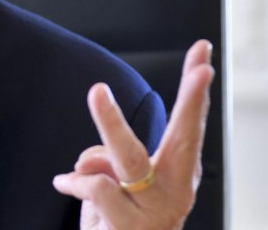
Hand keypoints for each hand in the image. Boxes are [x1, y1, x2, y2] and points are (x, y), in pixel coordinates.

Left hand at [52, 40, 214, 229]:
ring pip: (128, 157)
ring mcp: (156, 211)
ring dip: (110, 120)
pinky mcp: (130, 227)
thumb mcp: (120, 183)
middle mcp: (175, 192)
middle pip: (181, 138)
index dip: (196, 92)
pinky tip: (64, 184)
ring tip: (98, 91)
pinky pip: (95, 186)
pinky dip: (74, 181)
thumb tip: (90, 159)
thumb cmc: (122, 218)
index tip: (203, 55)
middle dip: (187, 100)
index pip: (190, 126)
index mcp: (178, 173)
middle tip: (194, 70)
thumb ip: (110, 160)